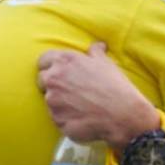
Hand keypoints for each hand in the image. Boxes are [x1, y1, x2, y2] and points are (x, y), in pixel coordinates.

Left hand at [37, 42, 158, 147]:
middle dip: (52, 84)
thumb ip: (95, 52)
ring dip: (59, 102)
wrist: (123, 114)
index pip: (43, 60)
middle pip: (41, 80)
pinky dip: (65, 118)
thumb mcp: (106, 63)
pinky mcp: (56, 119)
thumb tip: (97, 45)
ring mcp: (52, 100)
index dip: (50, 66)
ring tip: (80, 105)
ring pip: (49, 100)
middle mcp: (53, 78)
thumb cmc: (114, 86)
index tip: (58, 72)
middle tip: (70, 91)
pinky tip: (81, 117)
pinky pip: (56, 118)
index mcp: (63, 61)